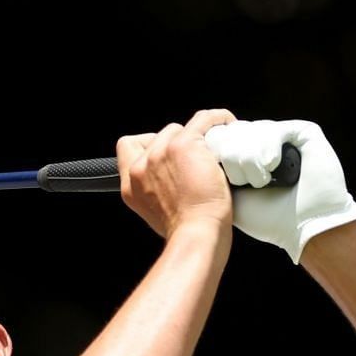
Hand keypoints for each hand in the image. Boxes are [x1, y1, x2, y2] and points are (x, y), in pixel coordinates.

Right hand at [117, 109, 236, 242]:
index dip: (148, 146)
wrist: (196, 236)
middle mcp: (142, 166)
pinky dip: (218, 120)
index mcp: (131, 185)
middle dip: (177, 144)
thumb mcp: (157, 215)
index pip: (128, 147)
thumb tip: (174, 183)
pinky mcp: (184, 145)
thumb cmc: (185, 233)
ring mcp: (161, 153)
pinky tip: (227, 126)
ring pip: (179, 129)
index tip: (166, 156)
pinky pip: (203, 120)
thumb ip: (156, 193)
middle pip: (158, 135)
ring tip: (213, 151)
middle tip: (197, 161)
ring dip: (196, 136)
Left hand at [207, 119, 355, 262]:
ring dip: (250, 160)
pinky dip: (267, 152)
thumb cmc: (266, 218)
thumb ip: (211, 171)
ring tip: (261, 181)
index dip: (217, 150)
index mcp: (247, 153)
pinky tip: (272, 168)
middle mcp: (264, 141)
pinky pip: (272, 129)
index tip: (223, 177)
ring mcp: (283, 135)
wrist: (303, 227)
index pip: (221, 136)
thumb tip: (194, 146)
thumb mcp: (227, 195)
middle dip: (232, 157)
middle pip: (233, 131)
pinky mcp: (303, 133)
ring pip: (250, 130)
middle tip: (245, 182)